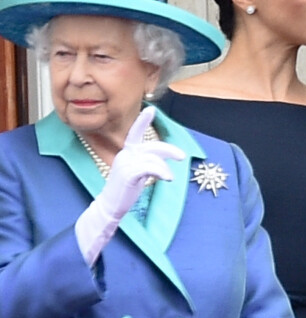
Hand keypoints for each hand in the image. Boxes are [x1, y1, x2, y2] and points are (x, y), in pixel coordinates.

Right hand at [75, 106, 184, 265]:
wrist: (110, 208)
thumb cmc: (124, 190)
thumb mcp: (137, 172)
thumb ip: (146, 161)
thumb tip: (163, 158)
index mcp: (127, 152)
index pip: (135, 132)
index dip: (143, 121)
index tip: (151, 109)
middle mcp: (125, 154)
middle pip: (153, 147)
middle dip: (169, 150)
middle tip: (182, 157)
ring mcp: (126, 163)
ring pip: (154, 159)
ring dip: (164, 169)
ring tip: (168, 178)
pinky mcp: (129, 173)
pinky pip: (151, 167)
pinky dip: (162, 172)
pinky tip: (168, 178)